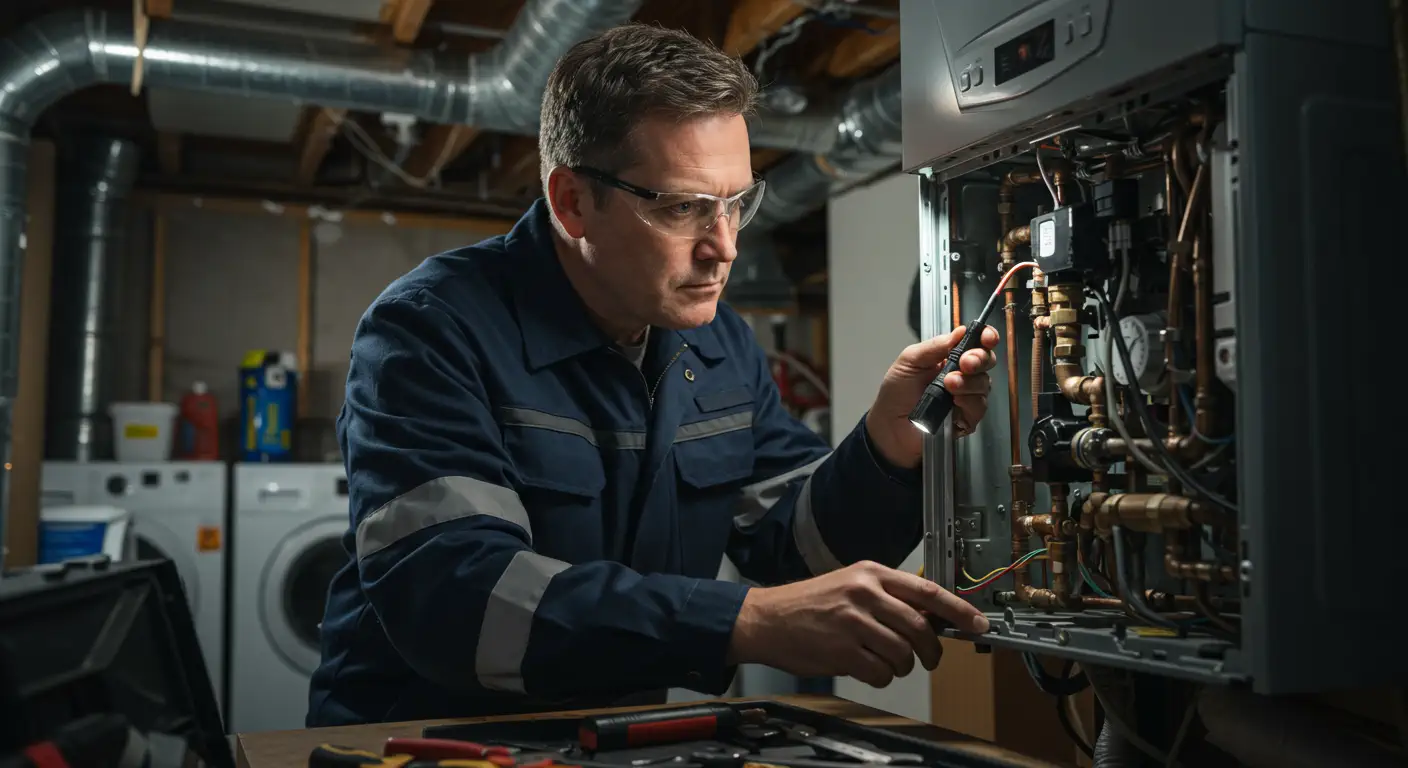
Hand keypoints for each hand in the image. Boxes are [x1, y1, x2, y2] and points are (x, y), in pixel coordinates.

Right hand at [726, 561, 989, 687]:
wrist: (766, 618)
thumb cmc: (809, 604)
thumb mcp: (851, 584)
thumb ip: (888, 596)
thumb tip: (930, 617)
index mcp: (871, 573)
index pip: (927, 591)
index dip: (958, 610)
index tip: (978, 624)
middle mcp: (864, 594)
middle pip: (920, 628)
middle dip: (931, 650)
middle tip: (929, 658)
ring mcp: (853, 622)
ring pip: (903, 654)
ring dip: (902, 666)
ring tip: (885, 661)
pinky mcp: (843, 650)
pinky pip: (882, 673)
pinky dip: (881, 676)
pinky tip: (866, 667)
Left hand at [866, 325, 998, 468]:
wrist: (889, 426)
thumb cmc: (896, 393)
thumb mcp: (909, 361)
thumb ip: (934, 346)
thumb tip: (960, 331)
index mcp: (950, 357)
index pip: (976, 343)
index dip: (986, 338)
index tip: (986, 338)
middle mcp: (962, 375)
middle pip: (987, 361)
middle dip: (980, 359)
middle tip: (965, 363)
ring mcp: (966, 397)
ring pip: (984, 384)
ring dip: (969, 382)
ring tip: (949, 385)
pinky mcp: (967, 418)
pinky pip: (979, 407)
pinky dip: (969, 402)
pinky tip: (955, 401)